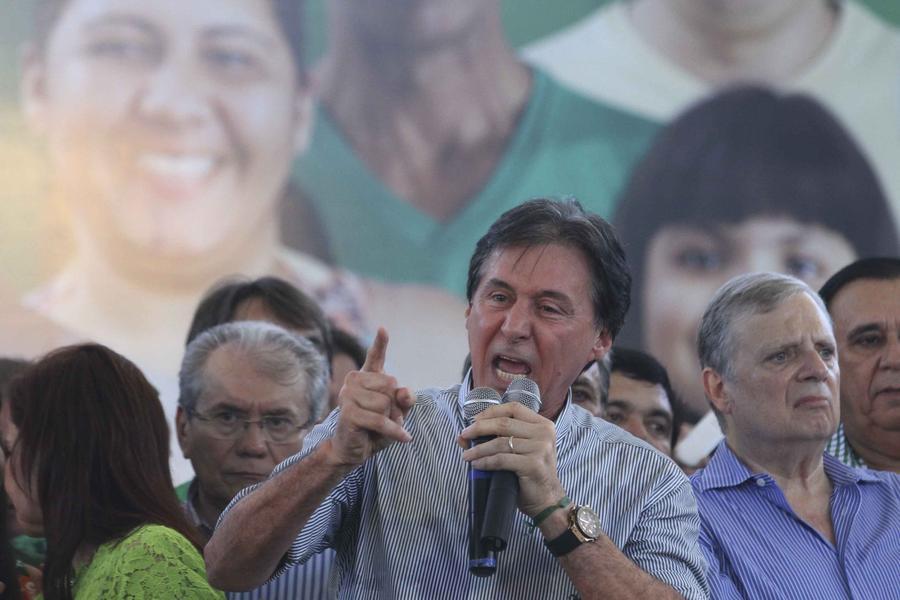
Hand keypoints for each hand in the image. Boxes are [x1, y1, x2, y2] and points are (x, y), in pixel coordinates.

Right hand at [331, 328, 413, 467]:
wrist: (353, 450)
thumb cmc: (375, 429)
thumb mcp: (398, 412)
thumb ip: (405, 399)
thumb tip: (404, 392)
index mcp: (366, 377)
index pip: (375, 356)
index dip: (380, 343)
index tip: (383, 329)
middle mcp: (354, 381)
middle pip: (391, 385)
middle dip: (395, 406)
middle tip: (386, 418)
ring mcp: (347, 395)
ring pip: (386, 403)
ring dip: (392, 420)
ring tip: (381, 427)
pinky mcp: (348, 412)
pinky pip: (381, 420)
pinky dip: (395, 432)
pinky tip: (404, 438)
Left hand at [458, 402, 564, 517]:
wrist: (547, 499)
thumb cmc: (530, 473)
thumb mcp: (518, 450)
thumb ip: (495, 438)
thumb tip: (463, 437)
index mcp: (542, 425)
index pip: (514, 408)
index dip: (492, 412)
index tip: (475, 419)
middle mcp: (543, 433)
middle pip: (504, 423)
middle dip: (479, 428)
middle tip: (464, 435)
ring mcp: (540, 448)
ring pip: (500, 442)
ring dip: (479, 449)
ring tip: (467, 455)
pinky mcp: (533, 464)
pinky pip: (501, 460)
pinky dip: (486, 461)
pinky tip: (477, 465)